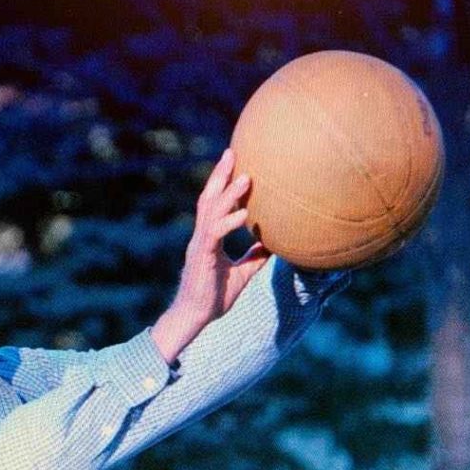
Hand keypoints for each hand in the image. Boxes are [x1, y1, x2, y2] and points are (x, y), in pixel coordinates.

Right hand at [151, 149, 270, 362]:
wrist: (195, 317)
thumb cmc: (214, 297)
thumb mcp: (242, 274)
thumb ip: (255, 257)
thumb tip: (274, 244)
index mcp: (209, 237)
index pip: (214, 204)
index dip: (223, 183)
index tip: (235, 163)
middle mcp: (202, 236)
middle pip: (209, 197)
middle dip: (220, 174)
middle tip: (232, 151)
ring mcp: (200, 245)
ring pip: (211, 211)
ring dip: (228, 193)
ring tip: (246, 178)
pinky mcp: (203, 257)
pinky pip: (215, 234)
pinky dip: (229, 222)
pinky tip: (244, 214)